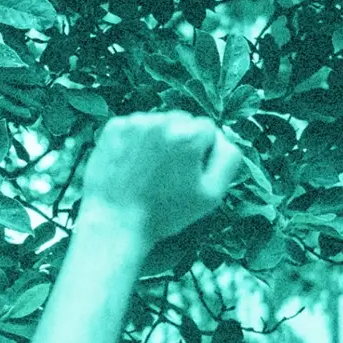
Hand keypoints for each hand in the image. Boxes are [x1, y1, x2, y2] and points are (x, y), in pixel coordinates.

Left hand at [78, 112, 242, 241]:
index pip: (208, 129)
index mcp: (190, 135)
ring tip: (148, 171)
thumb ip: (228, 159)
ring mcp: (136, 122)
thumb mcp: (211, 194)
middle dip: (180, 142)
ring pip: (158, 122)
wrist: (116, 221)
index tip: (188, 173)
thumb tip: (223, 137)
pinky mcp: (114, 127)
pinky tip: (132, 165)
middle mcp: (163, 121)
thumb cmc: (165, 213)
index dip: (201, 152)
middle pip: (182, 121)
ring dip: (158, 140)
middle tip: (167, 174)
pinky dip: (135, 141)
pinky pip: (135, 126)